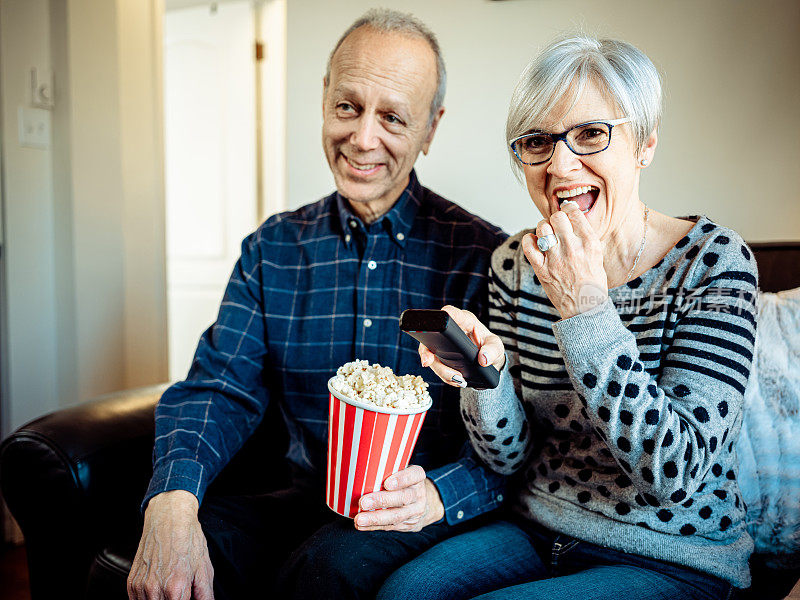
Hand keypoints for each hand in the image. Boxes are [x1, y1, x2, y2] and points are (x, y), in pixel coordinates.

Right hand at [127, 490, 214, 599]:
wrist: (169, 518)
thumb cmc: (187, 539)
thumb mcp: (204, 568)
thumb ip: (205, 595)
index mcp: (176, 587)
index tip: (188, 598)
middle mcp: (155, 589)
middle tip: (182, 593)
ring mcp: (141, 587)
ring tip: (171, 588)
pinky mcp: (132, 583)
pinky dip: (148, 599)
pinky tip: (159, 589)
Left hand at [353, 466, 443, 531]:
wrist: (420, 503)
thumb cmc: (402, 482)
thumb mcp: (401, 471)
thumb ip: (386, 470)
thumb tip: (359, 469)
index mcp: (417, 477)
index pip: (414, 475)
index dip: (402, 479)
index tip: (387, 483)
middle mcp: (419, 494)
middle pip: (403, 497)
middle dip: (382, 500)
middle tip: (363, 502)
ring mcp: (415, 511)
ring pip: (397, 516)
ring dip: (375, 518)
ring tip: (359, 519)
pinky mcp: (408, 524)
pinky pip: (390, 526)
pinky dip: (374, 526)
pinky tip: (361, 525)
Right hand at [418, 305, 505, 386]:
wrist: (488, 359)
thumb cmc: (490, 346)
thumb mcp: (496, 346)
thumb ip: (492, 350)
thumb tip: (483, 359)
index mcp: (464, 320)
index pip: (450, 313)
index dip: (443, 316)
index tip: (440, 325)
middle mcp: (450, 329)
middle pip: (432, 335)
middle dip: (427, 350)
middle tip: (428, 362)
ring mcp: (443, 343)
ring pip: (430, 354)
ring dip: (439, 369)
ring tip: (457, 378)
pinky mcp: (440, 355)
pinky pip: (435, 365)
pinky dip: (443, 375)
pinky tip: (456, 379)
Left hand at [521, 201, 607, 318]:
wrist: (585, 308)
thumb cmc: (592, 283)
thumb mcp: (597, 256)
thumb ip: (585, 238)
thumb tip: (573, 220)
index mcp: (589, 244)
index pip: (575, 213)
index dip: (569, 208)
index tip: (567, 210)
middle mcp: (572, 249)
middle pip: (557, 217)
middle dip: (556, 218)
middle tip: (557, 225)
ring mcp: (556, 259)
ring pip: (542, 227)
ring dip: (543, 228)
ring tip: (547, 235)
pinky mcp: (542, 269)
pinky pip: (529, 246)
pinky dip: (529, 240)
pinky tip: (535, 242)